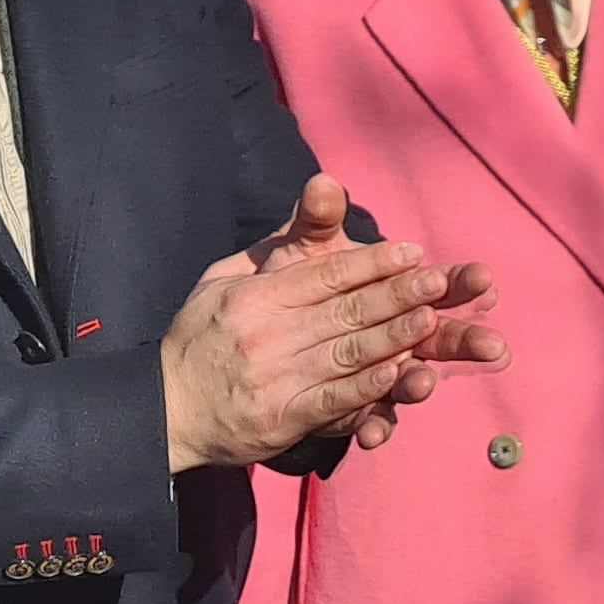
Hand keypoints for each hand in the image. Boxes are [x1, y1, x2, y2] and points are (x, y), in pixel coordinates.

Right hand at [160, 202, 508, 472]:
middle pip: (343, 311)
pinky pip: (331, 401)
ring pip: (345, 353)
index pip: (324, 275)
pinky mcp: (282, 417)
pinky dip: (365, 390)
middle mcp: (267, 334)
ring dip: (391, 338)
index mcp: (257, 296)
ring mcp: (276, 378)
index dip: (370, 263)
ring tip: (429, 322)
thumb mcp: (225, 278)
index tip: (411, 251)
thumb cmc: (201, 336)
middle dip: (395, 295)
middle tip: (438, 281)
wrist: (164, 409)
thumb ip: (278, 243)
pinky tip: (395, 377)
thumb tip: (323, 186)